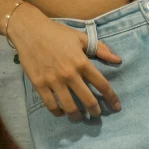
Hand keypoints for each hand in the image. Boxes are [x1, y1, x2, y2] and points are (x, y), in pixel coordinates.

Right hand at [8, 3, 122, 120]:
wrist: (30, 31)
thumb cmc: (57, 33)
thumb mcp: (80, 38)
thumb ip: (100, 49)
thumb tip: (118, 60)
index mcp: (82, 62)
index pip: (101, 84)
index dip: (111, 97)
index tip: (116, 106)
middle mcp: (70, 74)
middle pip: (87, 100)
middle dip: (94, 111)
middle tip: (96, 115)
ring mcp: (54, 81)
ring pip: (69, 107)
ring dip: (76, 116)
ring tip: (78, 117)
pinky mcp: (40, 85)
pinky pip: (51, 105)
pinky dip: (58, 112)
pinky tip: (61, 112)